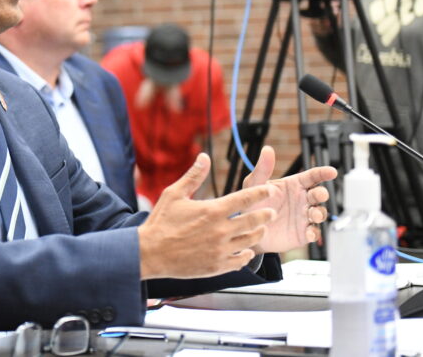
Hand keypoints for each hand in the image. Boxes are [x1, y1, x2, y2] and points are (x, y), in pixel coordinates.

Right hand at [138, 153, 273, 279]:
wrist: (150, 253)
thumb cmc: (161, 221)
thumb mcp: (174, 194)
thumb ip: (193, 176)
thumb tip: (204, 156)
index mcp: (213, 210)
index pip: (245, 198)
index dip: (261, 193)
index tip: (270, 190)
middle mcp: (221, 230)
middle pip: (254, 221)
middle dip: (266, 215)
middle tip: (272, 212)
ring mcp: (220, 250)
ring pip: (250, 241)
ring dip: (258, 233)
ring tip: (261, 229)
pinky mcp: (217, 266)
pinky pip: (240, 260)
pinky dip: (246, 254)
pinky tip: (246, 250)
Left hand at [242, 146, 336, 253]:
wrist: (248, 228)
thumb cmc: (253, 203)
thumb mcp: (254, 184)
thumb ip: (262, 168)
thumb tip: (267, 149)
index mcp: (294, 185)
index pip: (312, 176)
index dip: (323, 172)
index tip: (331, 171)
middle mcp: (302, 199)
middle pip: (319, 194)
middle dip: (322, 193)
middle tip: (318, 194)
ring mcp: (304, 216)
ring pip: (320, 213)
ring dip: (320, 213)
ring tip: (314, 215)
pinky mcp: (303, 233)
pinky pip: (314, 232)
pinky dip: (314, 232)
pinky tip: (309, 232)